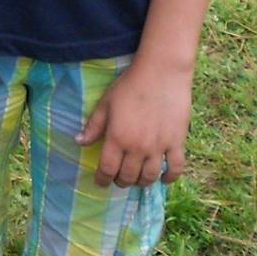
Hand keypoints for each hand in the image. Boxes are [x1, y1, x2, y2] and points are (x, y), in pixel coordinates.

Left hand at [77, 59, 192, 187]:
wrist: (161, 72)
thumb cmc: (130, 85)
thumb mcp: (106, 103)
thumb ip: (93, 125)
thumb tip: (79, 142)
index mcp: (117, 138)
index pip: (107, 169)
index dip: (102, 179)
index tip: (101, 181)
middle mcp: (137, 147)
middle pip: (128, 176)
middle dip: (121, 181)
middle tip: (119, 179)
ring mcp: (159, 147)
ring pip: (149, 177)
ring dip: (142, 182)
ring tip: (138, 179)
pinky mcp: (177, 143)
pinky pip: (175, 168)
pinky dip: (170, 178)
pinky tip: (164, 178)